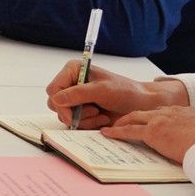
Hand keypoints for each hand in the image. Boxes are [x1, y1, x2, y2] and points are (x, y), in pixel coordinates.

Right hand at [45, 63, 188, 128]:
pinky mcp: (82, 113)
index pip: (54, 89)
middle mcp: (71, 85)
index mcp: (73, 71)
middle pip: (55, 104)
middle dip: (73, 112)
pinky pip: (75, 124)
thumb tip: (56, 99)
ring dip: (83, 119)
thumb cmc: (125, 91)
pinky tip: (102, 118)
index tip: (72, 112)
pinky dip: (88, 124)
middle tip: (92, 111)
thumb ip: (77, 94)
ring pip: (64, 116)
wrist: (141, 105)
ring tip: (100, 113)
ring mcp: (76, 100)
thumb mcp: (101, 90)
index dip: (61, 102)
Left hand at [104, 106, 194, 162]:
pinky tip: (108, 134)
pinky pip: (129, 131)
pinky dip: (117, 132)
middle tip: (123, 120)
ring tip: (112, 126)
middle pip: (146, 112)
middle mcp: (170, 112)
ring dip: (122, 122)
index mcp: (185, 112)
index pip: (164, 112)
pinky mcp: (153, 132)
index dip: (153, 117)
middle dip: (134, 116)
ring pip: (135, 118)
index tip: (148, 120)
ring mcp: (160, 120)